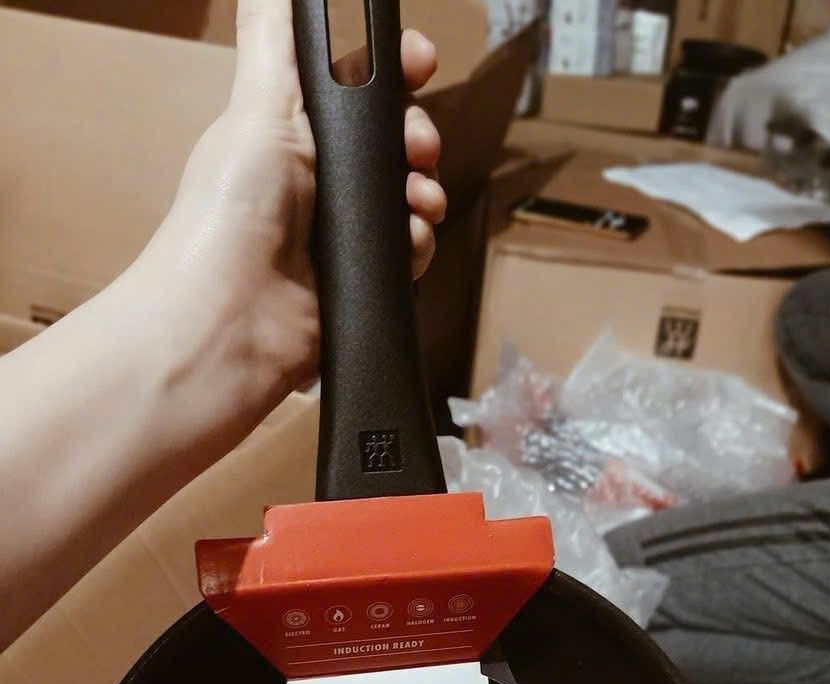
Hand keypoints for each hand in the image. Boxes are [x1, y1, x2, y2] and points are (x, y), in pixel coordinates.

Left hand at [128, 0, 445, 449]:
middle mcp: (317, 178)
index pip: (355, 85)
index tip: (417, 62)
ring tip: (416, 200)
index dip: (393, 71)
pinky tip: (405, 244)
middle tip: (417, 146)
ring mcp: (341, 233)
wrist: (232, 324)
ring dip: (424, 193)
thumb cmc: (230, 214)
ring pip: (410, 197)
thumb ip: (276, 38)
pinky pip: (410, 251)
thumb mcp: (257, 107)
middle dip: (417, 136)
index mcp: (291, 129)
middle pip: (394, 141)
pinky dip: (415, 245)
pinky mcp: (361, 280)